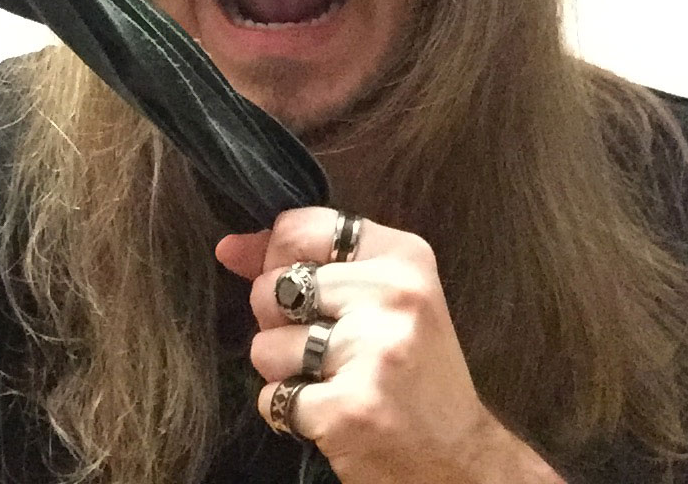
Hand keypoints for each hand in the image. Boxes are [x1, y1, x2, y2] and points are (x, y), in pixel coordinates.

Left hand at [217, 208, 525, 483]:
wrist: (459, 458)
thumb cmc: (412, 370)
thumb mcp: (379, 297)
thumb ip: (304, 262)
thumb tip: (228, 248)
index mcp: (403, 257)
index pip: (297, 229)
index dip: (273, 257)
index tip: (290, 285)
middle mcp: (391, 296)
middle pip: (271, 287)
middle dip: (278, 323)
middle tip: (325, 347)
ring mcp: (371, 353)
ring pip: (265, 344)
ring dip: (282, 371)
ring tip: (330, 381)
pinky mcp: (349, 408)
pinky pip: (273, 396)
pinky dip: (287, 411)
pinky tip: (328, 412)